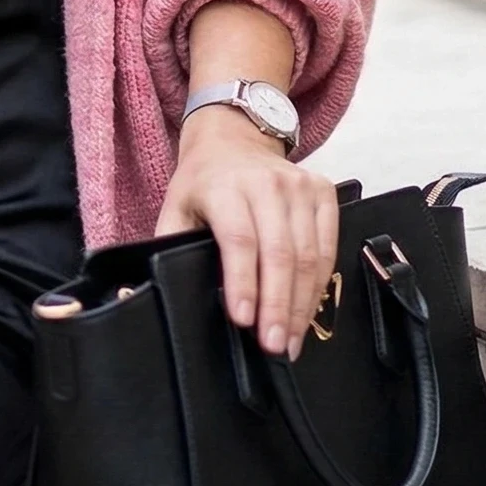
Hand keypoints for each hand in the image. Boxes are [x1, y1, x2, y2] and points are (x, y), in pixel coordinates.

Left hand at [155, 104, 337, 361]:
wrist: (234, 138)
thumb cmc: (201, 183)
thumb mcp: (175, 207)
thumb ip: (170, 245)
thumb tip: (158, 292)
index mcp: (223, 187)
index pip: (238, 240)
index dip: (242, 282)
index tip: (243, 320)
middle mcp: (266, 185)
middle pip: (279, 253)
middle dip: (278, 305)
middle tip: (275, 346)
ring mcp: (300, 186)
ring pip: (308, 254)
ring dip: (302, 303)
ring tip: (292, 340)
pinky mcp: (323, 191)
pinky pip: (328, 245)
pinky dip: (320, 282)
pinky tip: (309, 310)